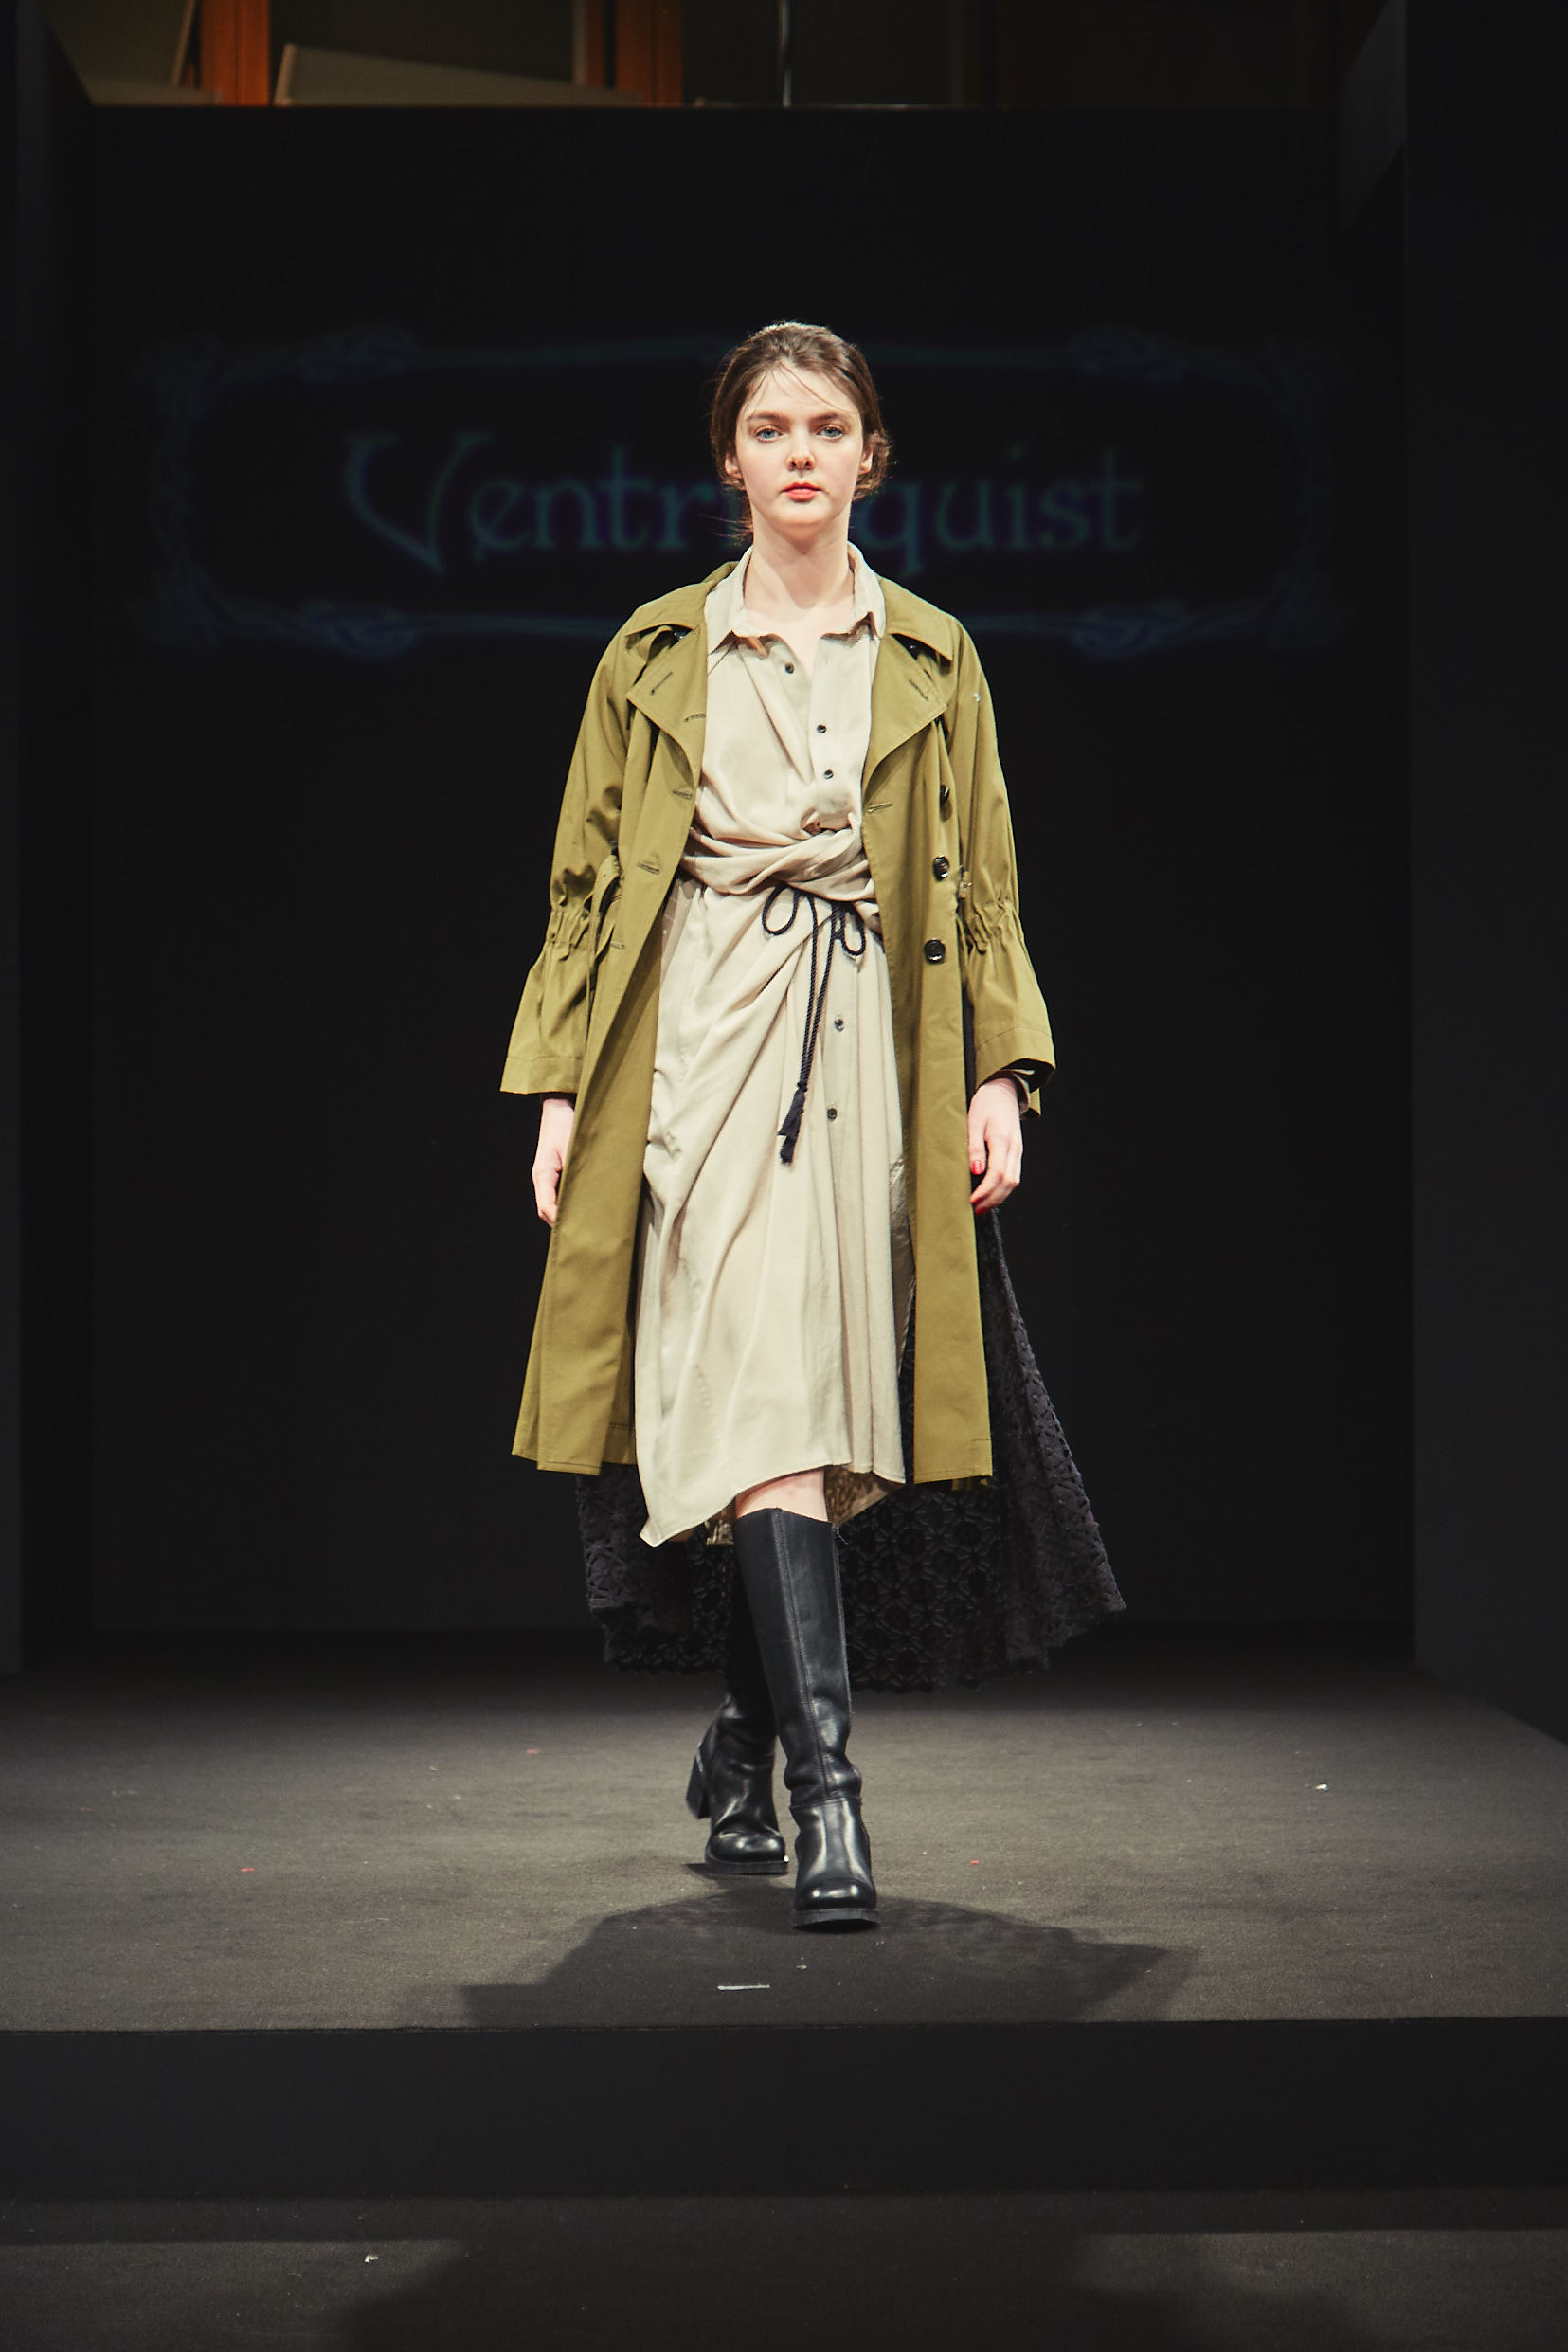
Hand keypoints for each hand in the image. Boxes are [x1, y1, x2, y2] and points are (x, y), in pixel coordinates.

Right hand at [532, 1094, 575, 1226]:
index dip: (559, 1221)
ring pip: (554, 1205)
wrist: (561, 1106)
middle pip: (548, 1211)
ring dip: (567, 1215)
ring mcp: (548, 1177)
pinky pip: (560, 1195)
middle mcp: (543, 1179)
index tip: (576, 1231)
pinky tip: (587, 1208)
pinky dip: (570, 1204)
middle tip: (586, 1235)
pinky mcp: (556, 1173)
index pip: (546, 1207)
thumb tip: (588, 1196)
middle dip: (564, 1224)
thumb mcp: (574, 1149)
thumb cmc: (567, 1124)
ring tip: (588, 1226)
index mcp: (543, 1174)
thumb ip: (577, 1173)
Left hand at [967, 1075, 1022, 1211]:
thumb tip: (976, 1171)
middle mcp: (1014, 1148)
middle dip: (992, 1200)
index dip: (985, 1192)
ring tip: (982, 1207)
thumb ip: (974, 1147)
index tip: (972, 1201)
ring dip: (999, 1197)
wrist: (1003, 1091)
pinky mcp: (1017, 1152)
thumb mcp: (973, 1122)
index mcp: (1001, 1140)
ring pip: (1014, 1181)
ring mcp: (1018, 1151)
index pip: (997, 1174)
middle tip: (975, 1210)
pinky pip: (1014, 1175)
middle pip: (1008, 1182)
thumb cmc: (985, 1104)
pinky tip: (991, 1194)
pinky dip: (1004, 1189)